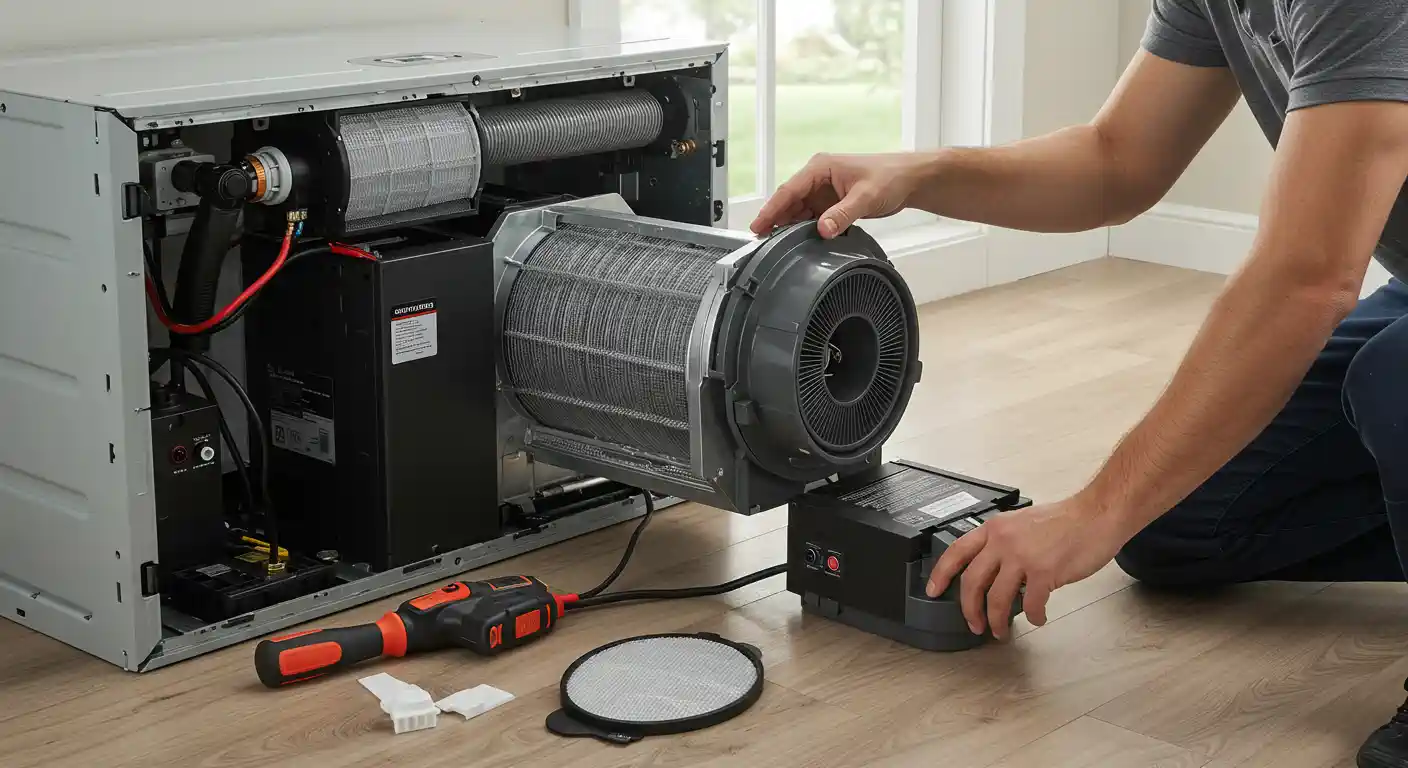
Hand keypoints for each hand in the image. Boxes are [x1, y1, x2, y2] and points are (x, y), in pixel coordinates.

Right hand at [750, 152, 925, 237]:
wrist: (908, 180)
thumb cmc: (889, 177)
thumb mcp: (865, 196)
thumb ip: (843, 214)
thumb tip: (822, 230)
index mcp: (819, 168)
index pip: (788, 190)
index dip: (771, 209)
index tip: (758, 226)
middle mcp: (817, 178)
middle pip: (789, 202)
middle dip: (776, 221)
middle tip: (762, 243)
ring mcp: (823, 192)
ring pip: (798, 212)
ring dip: (789, 227)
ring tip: (776, 247)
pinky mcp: (831, 204)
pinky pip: (811, 218)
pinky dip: (805, 230)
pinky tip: (799, 244)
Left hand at [925, 497, 1128, 639]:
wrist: (1096, 515)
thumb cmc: (1066, 520)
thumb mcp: (1022, 524)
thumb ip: (1004, 544)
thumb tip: (995, 574)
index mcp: (995, 529)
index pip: (956, 552)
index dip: (941, 574)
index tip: (933, 591)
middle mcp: (1003, 541)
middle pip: (972, 582)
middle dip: (969, 609)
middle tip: (973, 624)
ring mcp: (1022, 557)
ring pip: (996, 598)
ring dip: (996, 621)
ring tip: (1001, 631)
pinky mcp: (1044, 572)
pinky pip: (1031, 604)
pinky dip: (1033, 617)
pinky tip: (1038, 618)